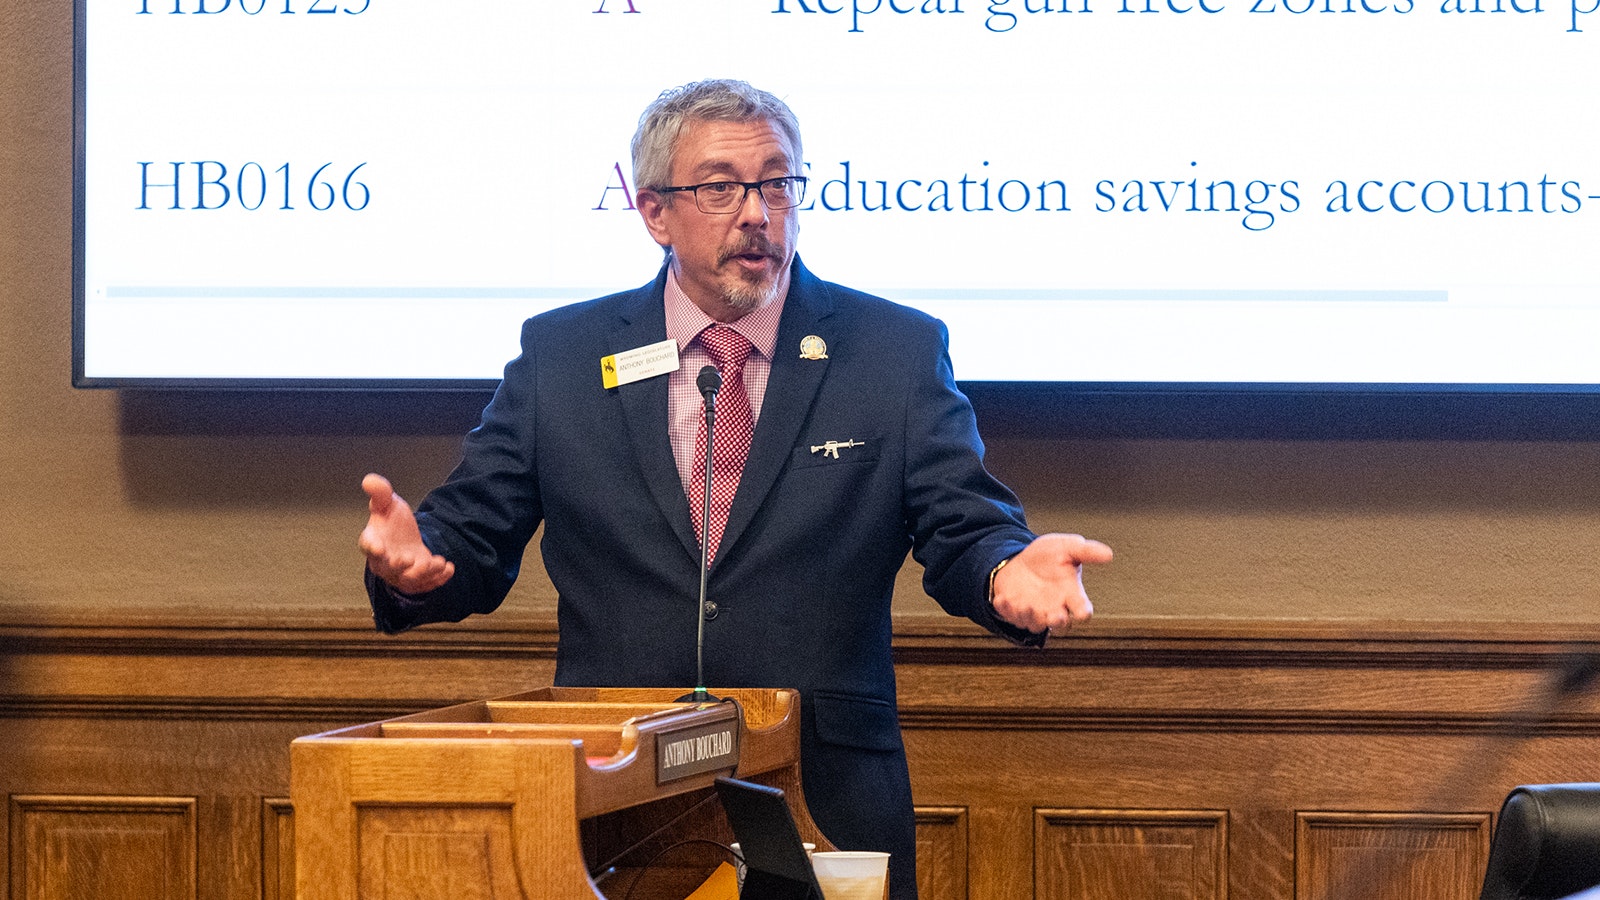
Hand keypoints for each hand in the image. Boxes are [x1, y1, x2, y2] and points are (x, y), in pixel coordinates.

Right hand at [358, 473, 454, 593]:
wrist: (405, 538)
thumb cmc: (391, 522)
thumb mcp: (387, 503)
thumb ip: (380, 493)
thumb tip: (369, 479)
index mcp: (372, 541)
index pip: (367, 545)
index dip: (371, 547)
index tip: (378, 547)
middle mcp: (383, 562)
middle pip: (388, 568)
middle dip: (398, 566)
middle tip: (409, 559)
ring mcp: (400, 574)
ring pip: (409, 580)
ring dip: (423, 574)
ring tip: (439, 562)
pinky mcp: (416, 580)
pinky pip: (425, 585)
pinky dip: (437, 579)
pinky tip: (449, 569)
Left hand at [990, 533, 1112, 635]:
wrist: (1021, 559)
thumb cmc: (1049, 557)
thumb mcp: (1066, 547)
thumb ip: (1086, 551)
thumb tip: (1108, 554)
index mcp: (1071, 594)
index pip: (1083, 610)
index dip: (1083, 613)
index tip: (1082, 611)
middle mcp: (1055, 608)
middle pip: (1061, 625)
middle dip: (1058, 622)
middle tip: (1055, 616)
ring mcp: (1034, 612)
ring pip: (1035, 625)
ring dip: (1030, 616)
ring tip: (1026, 604)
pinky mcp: (1014, 611)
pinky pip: (1010, 616)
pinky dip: (1006, 610)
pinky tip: (1003, 599)